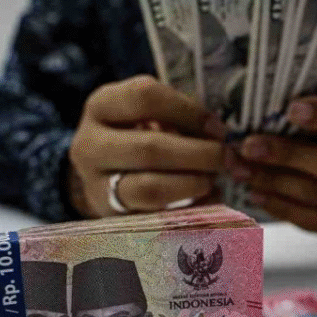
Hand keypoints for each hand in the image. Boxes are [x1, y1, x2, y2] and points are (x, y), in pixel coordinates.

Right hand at [69, 76, 226, 216]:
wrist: (102, 175)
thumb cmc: (136, 134)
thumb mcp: (146, 113)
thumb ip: (177, 116)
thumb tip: (217, 134)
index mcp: (101, 106)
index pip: (145, 97)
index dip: (188, 111)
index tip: (216, 127)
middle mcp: (89, 145)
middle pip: (150, 148)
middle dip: (198, 154)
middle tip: (227, 158)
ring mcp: (96, 186)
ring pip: (150, 188)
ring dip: (192, 184)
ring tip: (214, 179)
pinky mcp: (111, 218)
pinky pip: (156, 218)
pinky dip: (190, 211)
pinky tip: (208, 201)